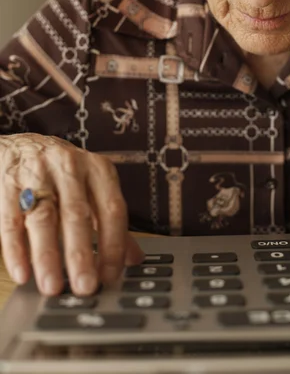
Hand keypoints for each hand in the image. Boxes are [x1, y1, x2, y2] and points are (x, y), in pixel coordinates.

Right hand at [0, 133, 144, 295]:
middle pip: (77, 214)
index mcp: (98, 169)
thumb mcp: (92, 188)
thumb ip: (109, 221)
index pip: (112, 209)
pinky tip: (22, 272)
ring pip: (44, 217)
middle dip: (81, 254)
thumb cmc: (63, 172)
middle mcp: (70, 166)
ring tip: (52, 286)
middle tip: (85, 287)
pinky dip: (16, 249)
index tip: (110, 276)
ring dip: (48, 255)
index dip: (114, 244)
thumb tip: (134, 258)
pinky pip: (11, 219)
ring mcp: (37, 172)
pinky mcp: (8, 182)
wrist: (22, 145)